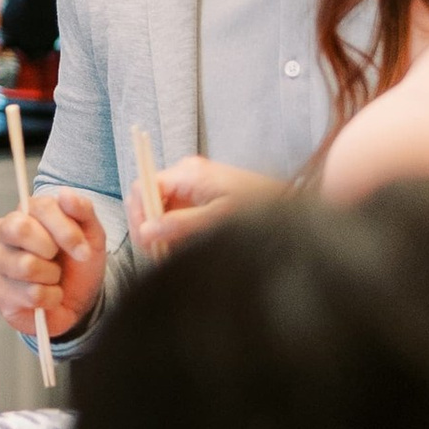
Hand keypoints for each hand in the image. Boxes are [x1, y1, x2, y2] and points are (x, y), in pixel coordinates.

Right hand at [0, 186, 106, 337]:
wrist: (76, 301)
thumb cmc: (78, 264)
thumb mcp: (91, 235)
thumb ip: (82, 210)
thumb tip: (65, 193)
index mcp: (26, 212)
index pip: (40, 208)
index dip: (66, 230)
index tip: (84, 251)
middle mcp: (3, 231)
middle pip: (21, 229)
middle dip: (51, 250)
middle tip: (59, 261)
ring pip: (26, 265)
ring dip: (52, 278)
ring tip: (52, 279)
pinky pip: (28, 294)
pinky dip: (48, 298)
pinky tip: (45, 297)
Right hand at [131, 156, 284, 259]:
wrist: (291, 207)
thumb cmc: (260, 207)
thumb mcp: (219, 218)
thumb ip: (181, 225)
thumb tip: (145, 232)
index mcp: (187, 172)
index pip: (142, 186)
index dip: (137, 214)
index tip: (144, 241)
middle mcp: (185, 175)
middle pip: (148, 199)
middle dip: (149, 228)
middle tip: (158, 254)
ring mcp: (191, 187)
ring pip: (160, 211)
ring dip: (162, 234)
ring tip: (173, 256)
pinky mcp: (199, 199)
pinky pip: (175, 216)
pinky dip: (175, 234)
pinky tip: (184, 250)